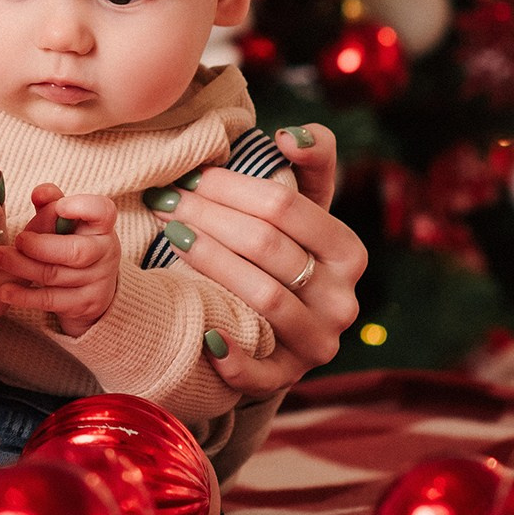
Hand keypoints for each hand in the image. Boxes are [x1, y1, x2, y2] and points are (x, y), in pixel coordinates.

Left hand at [0, 184, 119, 336]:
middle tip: (18, 239)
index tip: (59, 207)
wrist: (93, 287)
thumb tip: (39, 193)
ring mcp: (97, 281)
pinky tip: (4, 290)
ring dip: (23, 267)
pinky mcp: (84, 305)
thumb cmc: (72, 242)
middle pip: (76, 251)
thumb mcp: (65, 221)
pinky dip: (24, 295)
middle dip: (40, 246)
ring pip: (56, 275)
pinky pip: (50, 300)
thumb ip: (51, 203)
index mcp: (101, 225)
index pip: (102, 211)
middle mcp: (105, 252)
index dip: (83, 208)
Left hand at [146, 124, 364, 399]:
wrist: (280, 324)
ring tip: (169, 236)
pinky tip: (203, 332)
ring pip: (262, 296)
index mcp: (348, 252)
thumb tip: (293, 136)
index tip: (191, 177)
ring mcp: (319, 343)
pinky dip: (232, 357)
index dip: (232, 187)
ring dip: (209, 263)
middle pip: (267, 247)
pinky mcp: (289, 378)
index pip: (285, 207)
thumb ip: (313, 160)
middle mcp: (342, 301)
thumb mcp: (307, 205)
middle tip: (165, 202)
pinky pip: (261, 373)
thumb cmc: (286, 249)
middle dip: (209, 217)